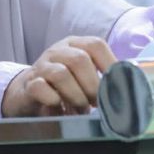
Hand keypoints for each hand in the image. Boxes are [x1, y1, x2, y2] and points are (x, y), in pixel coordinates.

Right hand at [1, 36, 116, 117]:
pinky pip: (40, 88)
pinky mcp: (28, 83)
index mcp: (74, 44)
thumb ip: (100, 77)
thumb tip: (127, 91)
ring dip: (76, 96)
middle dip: (93, 85)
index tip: (117, 86)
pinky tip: (59, 107)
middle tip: (97, 103)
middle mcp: (57, 51)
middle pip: (80, 59)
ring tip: (80, 109)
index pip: (96, 45)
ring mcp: (41, 66)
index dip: (110, 64)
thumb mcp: (81, 76)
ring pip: (61, 74)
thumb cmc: (62, 86)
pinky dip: (54, 100)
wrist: (26, 93)